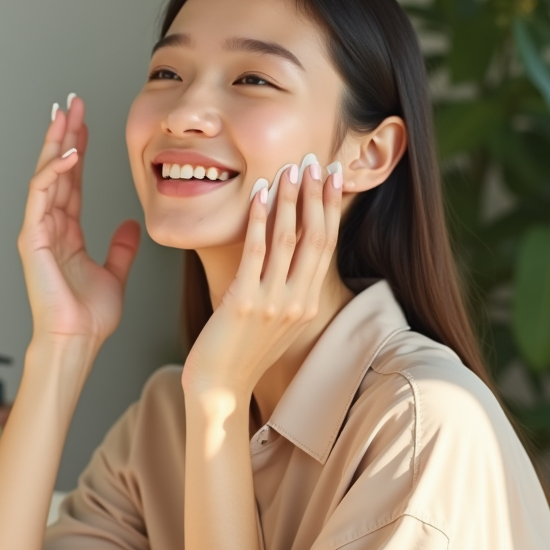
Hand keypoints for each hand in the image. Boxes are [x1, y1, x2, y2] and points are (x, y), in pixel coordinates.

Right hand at [17, 96, 141, 346]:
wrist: (76, 341)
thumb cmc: (89, 317)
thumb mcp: (115, 275)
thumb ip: (121, 249)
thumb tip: (130, 226)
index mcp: (66, 233)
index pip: (72, 181)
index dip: (78, 150)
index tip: (85, 122)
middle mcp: (50, 226)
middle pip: (56, 170)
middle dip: (63, 134)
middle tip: (72, 102)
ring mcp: (39, 231)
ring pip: (46, 175)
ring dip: (56, 143)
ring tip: (67, 115)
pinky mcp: (34, 239)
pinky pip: (41, 196)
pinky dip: (54, 172)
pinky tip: (70, 154)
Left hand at [181, 154, 342, 396]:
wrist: (218, 388)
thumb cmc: (240, 352)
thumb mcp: (274, 319)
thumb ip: (283, 288)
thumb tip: (283, 249)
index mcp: (307, 304)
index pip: (326, 245)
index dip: (330, 208)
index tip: (331, 177)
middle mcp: (297, 302)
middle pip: (315, 237)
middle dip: (316, 195)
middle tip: (315, 160)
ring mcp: (272, 302)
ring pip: (289, 239)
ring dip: (290, 200)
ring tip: (289, 169)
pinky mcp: (244, 302)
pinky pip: (255, 252)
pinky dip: (260, 219)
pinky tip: (259, 194)